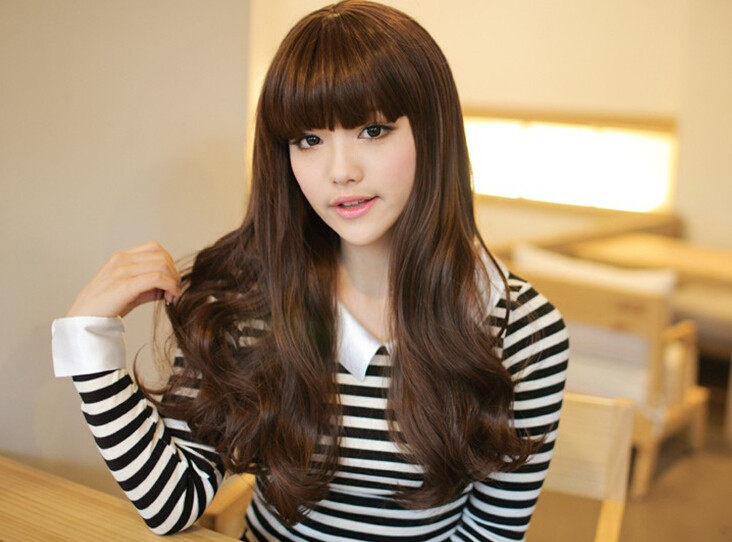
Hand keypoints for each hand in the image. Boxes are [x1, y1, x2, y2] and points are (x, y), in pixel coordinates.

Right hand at [64, 239, 182, 318]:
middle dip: (174, 272)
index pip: (155, 248)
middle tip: (175, 290)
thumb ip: (147, 285)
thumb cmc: (105, 307)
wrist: (83, 320)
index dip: (169, 263)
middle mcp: (122, 260)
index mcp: (121, 257)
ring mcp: (122, 271)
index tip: (172, 280)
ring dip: (174, 280)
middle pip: (162, 255)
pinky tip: (169, 297)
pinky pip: (157, 278)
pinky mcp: (125, 285)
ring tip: (172, 295)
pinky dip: (170, 285)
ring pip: (162, 265)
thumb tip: (169, 287)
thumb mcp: (128, 290)